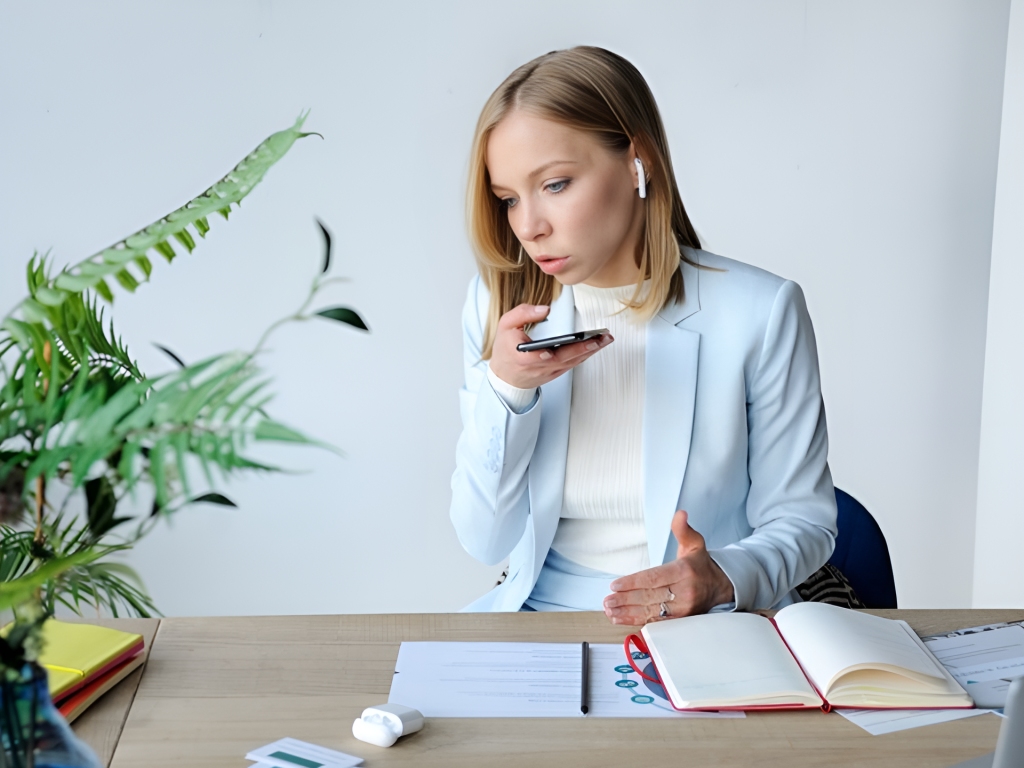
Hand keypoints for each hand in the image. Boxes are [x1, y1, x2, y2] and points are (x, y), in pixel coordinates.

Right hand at [488, 304, 612, 389]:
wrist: (505, 377)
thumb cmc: (505, 350)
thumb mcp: (506, 325)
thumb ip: (523, 313)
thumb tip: (545, 309)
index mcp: (523, 357)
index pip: (538, 357)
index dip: (548, 355)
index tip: (560, 348)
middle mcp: (538, 367)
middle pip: (564, 359)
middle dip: (585, 348)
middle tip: (601, 338)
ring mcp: (548, 373)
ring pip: (572, 362)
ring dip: (590, 351)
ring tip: (604, 339)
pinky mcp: (555, 374)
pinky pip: (572, 364)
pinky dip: (585, 356)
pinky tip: (595, 346)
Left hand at [602, 510, 734, 624]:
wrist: (719, 586)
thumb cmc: (700, 565)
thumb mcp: (694, 543)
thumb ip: (682, 529)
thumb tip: (680, 514)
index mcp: (684, 571)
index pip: (654, 578)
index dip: (633, 583)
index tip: (615, 585)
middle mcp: (684, 592)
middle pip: (650, 597)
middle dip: (626, 599)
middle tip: (608, 600)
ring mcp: (683, 609)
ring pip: (651, 612)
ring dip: (627, 613)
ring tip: (609, 610)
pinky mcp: (681, 620)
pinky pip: (656, 622)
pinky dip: (636, 621)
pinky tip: (620, 619)